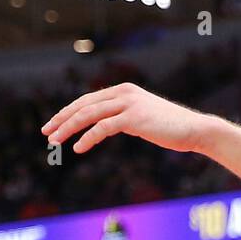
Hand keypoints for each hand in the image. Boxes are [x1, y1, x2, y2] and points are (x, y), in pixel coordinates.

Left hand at [43, 83, 208, 154]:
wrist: (194, 130)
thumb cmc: (171, 128)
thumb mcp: (143, 119)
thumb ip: (124, 118)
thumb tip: (108, 127)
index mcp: (123, 91)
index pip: (88, 100)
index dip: (68, 112)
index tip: (54, 125)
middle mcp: (123, 93)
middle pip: (83, 105)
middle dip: (62, 119)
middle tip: (46, 132)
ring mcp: (128, 104)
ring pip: (89, 115)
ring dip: (69, 128)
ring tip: (55, 141)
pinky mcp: (133, 118)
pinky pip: (103, 128)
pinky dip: (88, 138)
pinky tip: (78, 148)